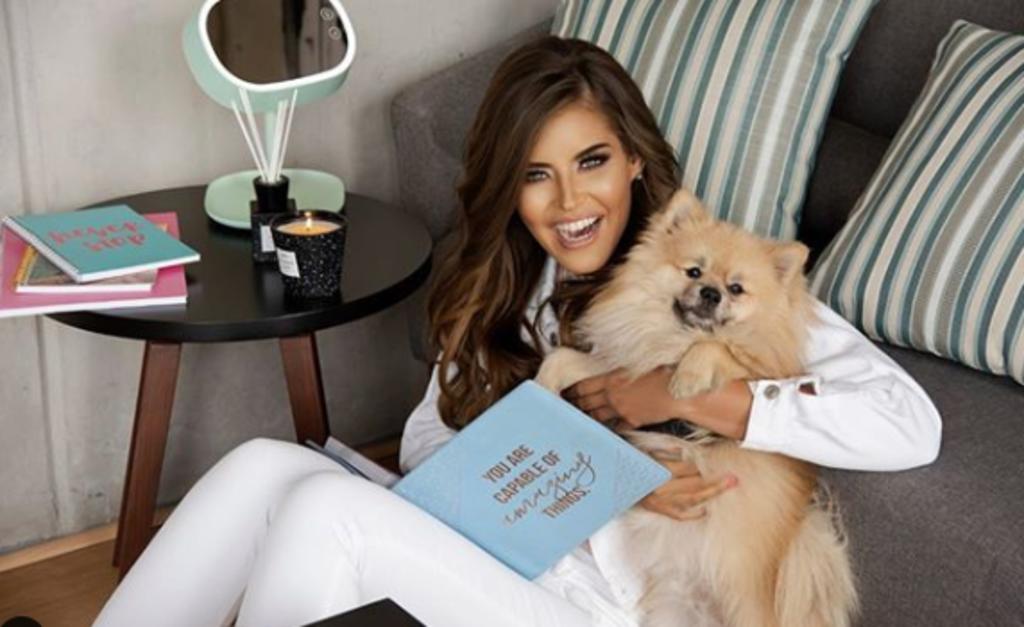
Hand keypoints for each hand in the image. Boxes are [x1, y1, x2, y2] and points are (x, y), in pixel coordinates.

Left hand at [562, 366, 678, 428]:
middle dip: (575, 405)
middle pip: (587, 402)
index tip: (564, 394)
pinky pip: (616, 426)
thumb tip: (611, 374)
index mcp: (611, 379)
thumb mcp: (636, 364)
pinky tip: (604, 429)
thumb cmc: (660, 371)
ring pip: (598, 416)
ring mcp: (622, 410)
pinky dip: (609, 427)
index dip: (572, 392)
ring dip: (588, 417)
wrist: (677, 390)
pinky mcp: (633, 421)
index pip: (584, 386)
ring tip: (580, 419)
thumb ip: (619, 372)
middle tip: (567, 408)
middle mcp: (613, 396)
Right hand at [639, 456, 737, 520]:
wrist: (615, 485)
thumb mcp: (644, 452)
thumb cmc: (631, 466)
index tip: (710, 464)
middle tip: (733, 479)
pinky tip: (705, 510)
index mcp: (659, 471)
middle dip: (715, 481)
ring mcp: (661, 501)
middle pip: (695, 485)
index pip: (687, 469)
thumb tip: (681, 449)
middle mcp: (662, 487)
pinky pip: (679, 514)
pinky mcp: (658, 510)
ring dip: (711, 494)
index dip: (700, 467)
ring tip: (726, 489)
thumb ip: (664, 451)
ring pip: (692, 499)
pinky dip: (693, 514)